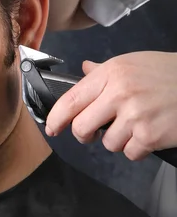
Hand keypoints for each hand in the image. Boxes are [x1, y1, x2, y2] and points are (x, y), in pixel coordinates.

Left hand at [45, 51, 176, 159]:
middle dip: (86, 133)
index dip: (57, 117)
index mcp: (111, 73)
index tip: (52, 127)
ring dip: (119, 140)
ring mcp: (135, 116)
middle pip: (82, 127)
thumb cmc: (169, 73)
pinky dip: (138, 149)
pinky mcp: (150, 136)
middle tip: (95, 131)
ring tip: (137, 125)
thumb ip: (105, 71)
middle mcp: (119, 93)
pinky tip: (149, 134)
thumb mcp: (134, 63)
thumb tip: (84, 71)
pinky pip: (130, 153)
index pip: (71, 99)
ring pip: (108, 144)